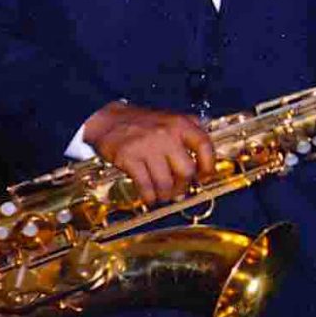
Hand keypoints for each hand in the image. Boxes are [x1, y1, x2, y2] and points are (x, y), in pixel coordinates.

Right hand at [83, 103, 216, 204]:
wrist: (107, 119)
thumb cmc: (142, 122)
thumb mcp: (171, 118)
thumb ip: (191, 131)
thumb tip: (207, 154)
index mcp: (180, 124)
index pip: (204, 146)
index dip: (208, 165)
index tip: (204, 176)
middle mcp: (166, 134)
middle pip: (186, 170)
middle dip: (184, 186)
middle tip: (179, 191)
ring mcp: (147, 147)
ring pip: (165, 182)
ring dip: (166, 195)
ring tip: (164, 196)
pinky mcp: (128, 158)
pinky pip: (145, 185)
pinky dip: (149, 196)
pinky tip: (150, 197)